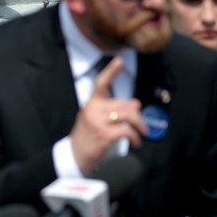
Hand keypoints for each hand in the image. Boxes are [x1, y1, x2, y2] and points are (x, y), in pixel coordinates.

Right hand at [69, 57, 145, 173]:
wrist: (74, 156)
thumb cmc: (86, 138)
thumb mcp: (96, 120)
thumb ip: (113, 111)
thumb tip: (135, 103)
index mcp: (91, 104)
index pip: (101, 83)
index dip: (111, 71)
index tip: (119, 60)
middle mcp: (94, 109)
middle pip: (124, 104)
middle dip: (137, 115)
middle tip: (142, 125)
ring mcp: (98, 121)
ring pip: (128, 115)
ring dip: (139, 125)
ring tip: (142, 133)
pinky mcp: (104, 134)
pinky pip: (127, 131)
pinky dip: (134, 137)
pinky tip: (135, 142)